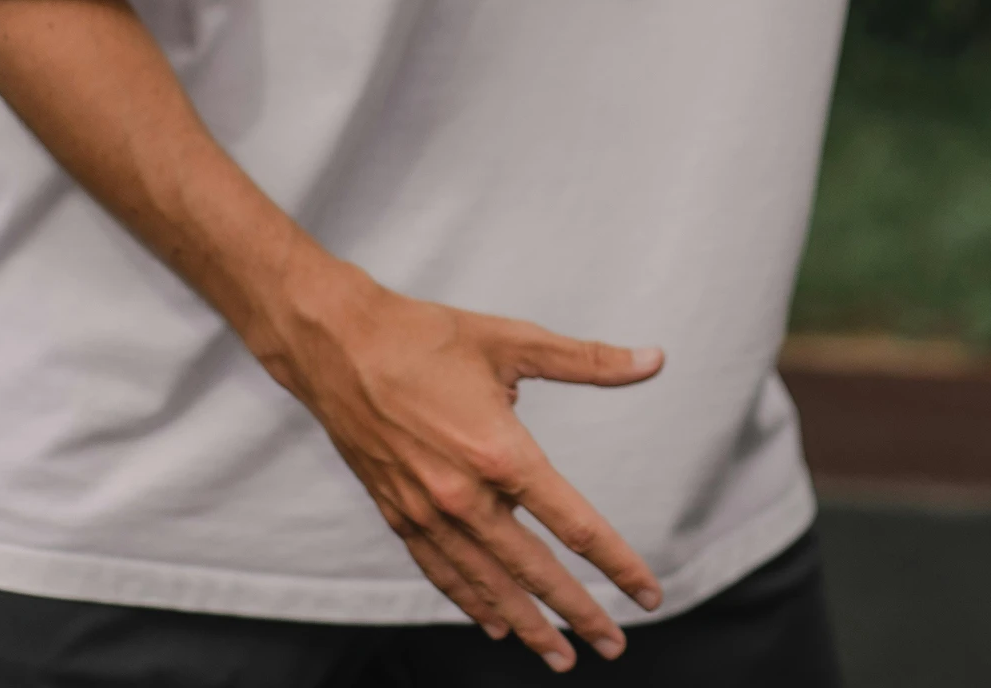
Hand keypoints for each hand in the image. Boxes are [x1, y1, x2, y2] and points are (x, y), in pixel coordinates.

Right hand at [262, 264, 664, 671]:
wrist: (336, 345)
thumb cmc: (427, 336)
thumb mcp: (514, 341)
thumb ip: (589, 360)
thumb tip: (654, 359)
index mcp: (501, 454)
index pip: (576, 526)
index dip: (618, 564)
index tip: (649, 594)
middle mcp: (464, 497)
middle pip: (535, 571)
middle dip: (578, 613)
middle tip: (613, 646)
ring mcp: (426, 512)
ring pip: (487, 584)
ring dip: (527, 624)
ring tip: (558, 654)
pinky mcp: (397, 513)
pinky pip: (441, 571)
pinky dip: (470, 602)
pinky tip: (494, 623)